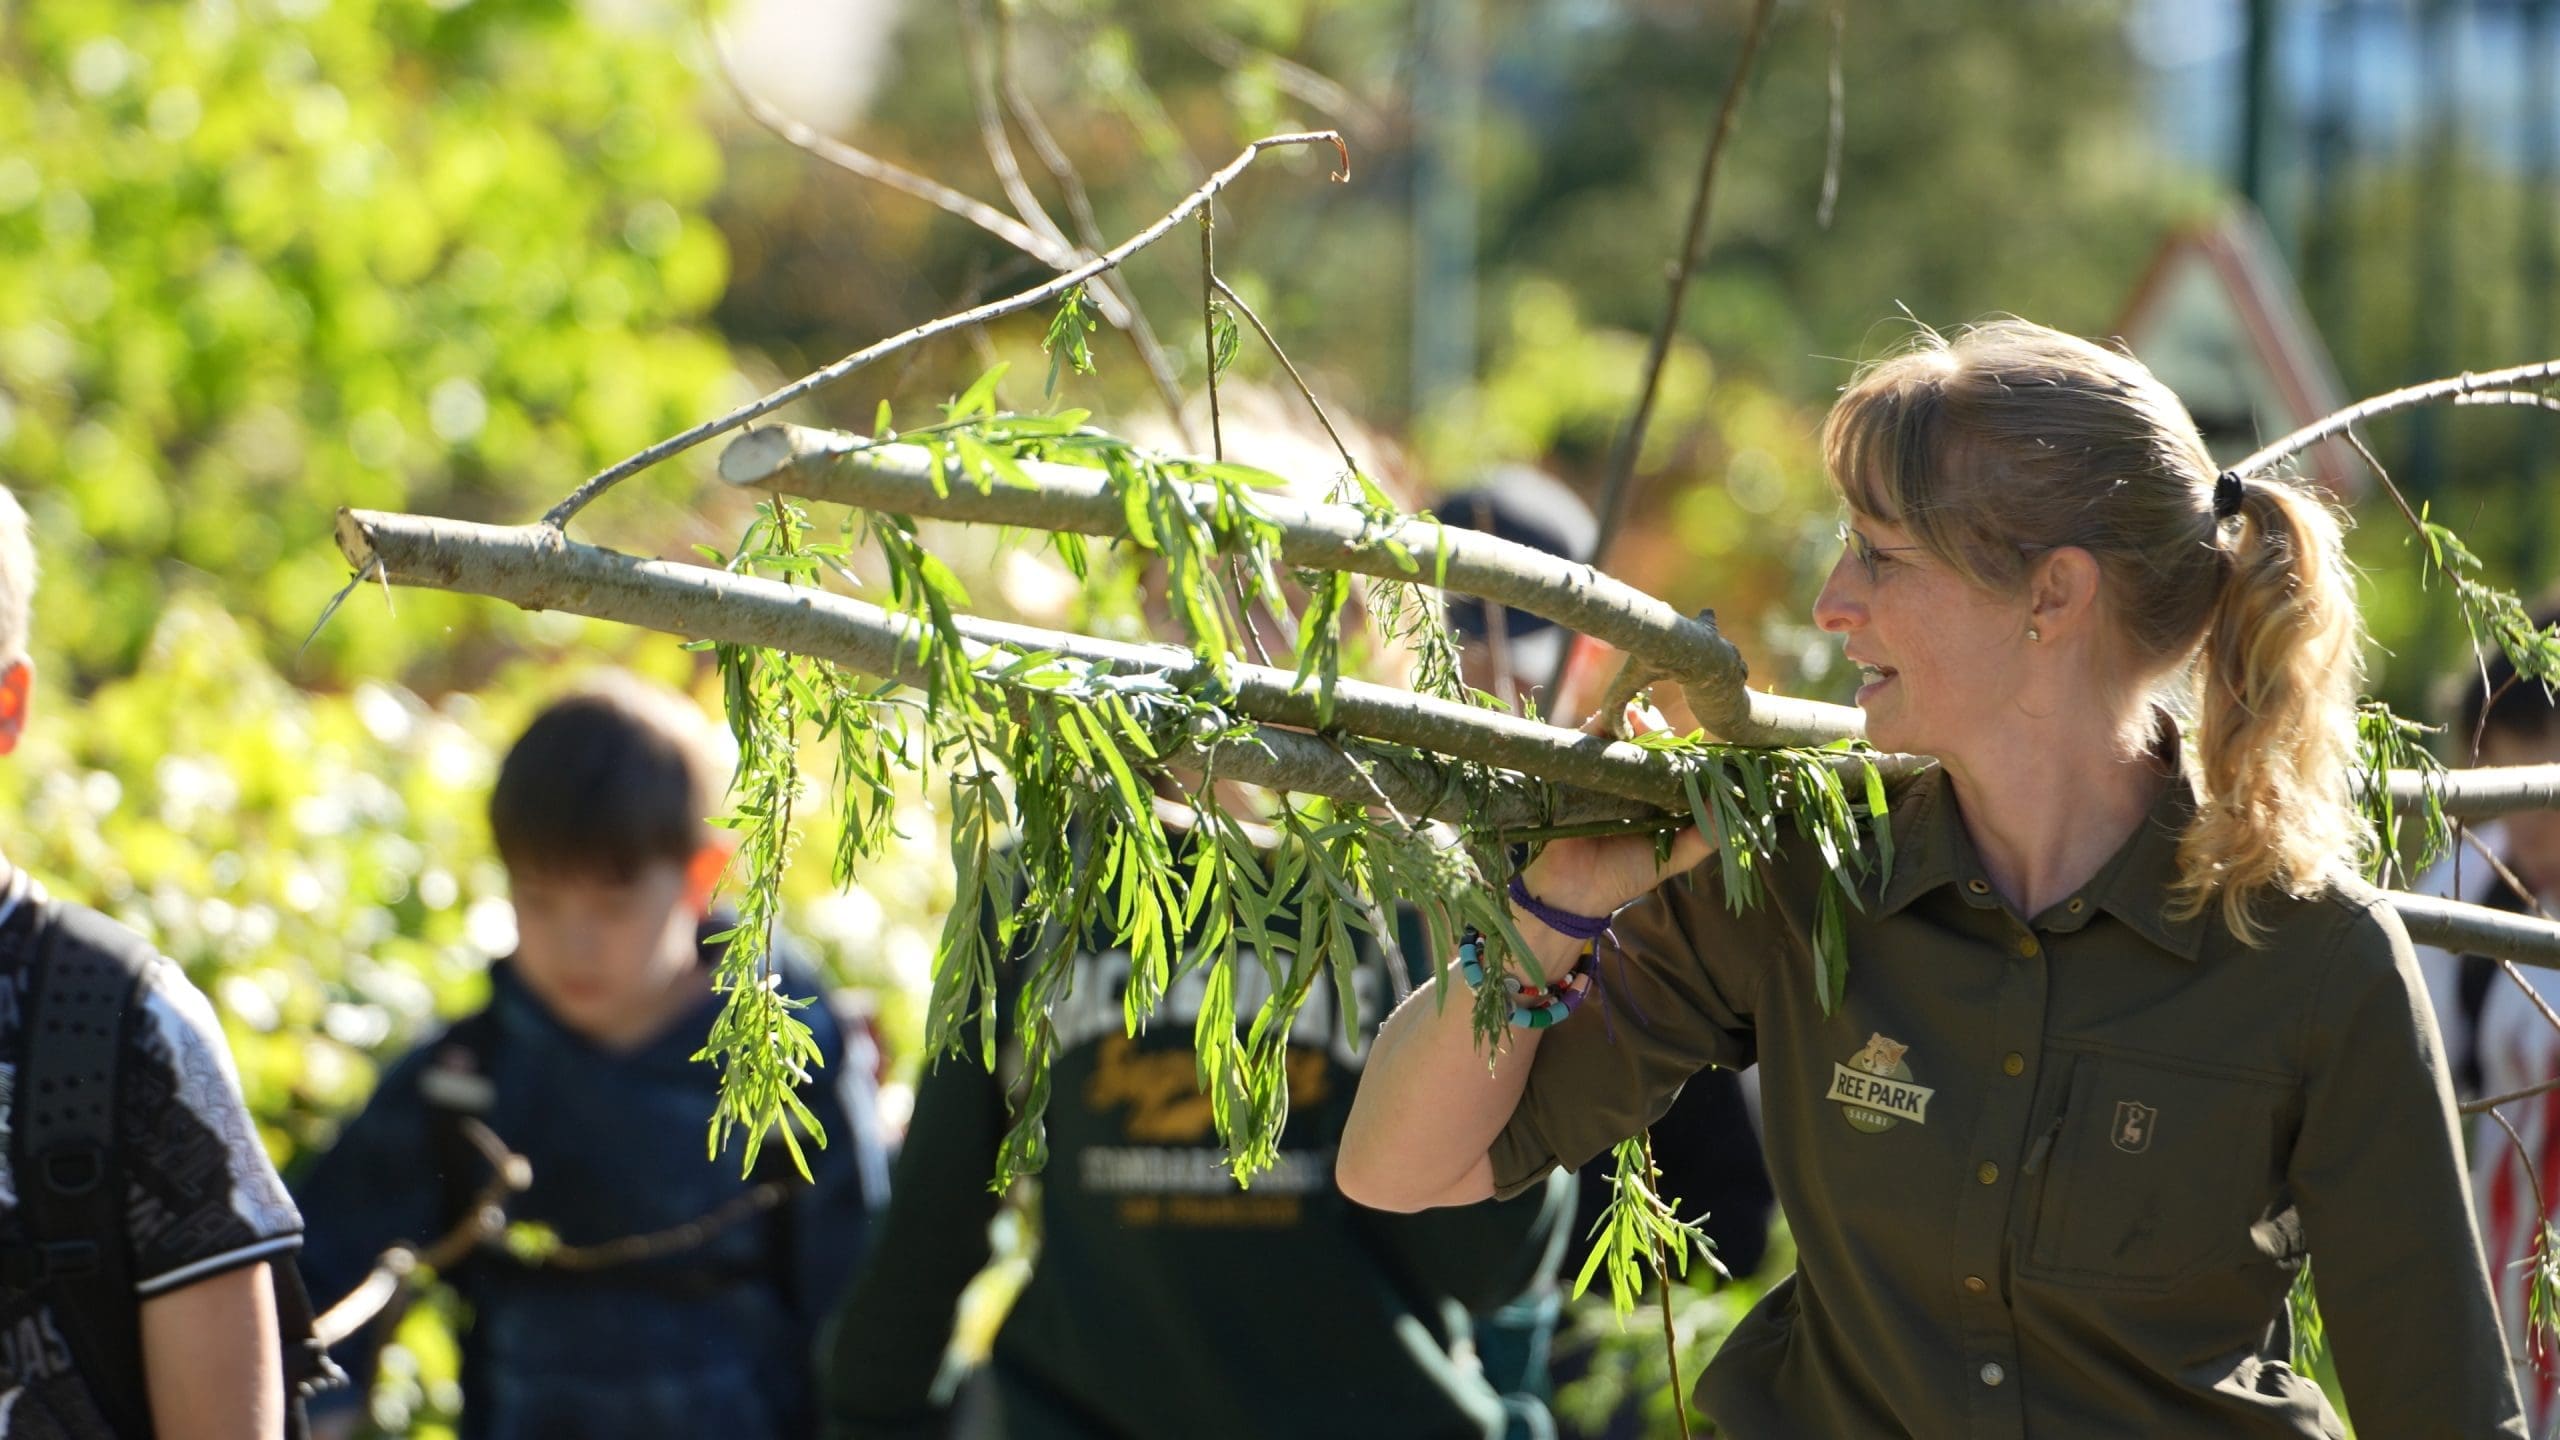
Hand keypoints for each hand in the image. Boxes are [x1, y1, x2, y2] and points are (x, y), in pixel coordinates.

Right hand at [1518, 698, 1715, 932]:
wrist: (1573, 893)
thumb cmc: (1622, 877)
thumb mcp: (1670, 859)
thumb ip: (1702, 839)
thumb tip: (1727, 809)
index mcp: (1652, 799)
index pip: (1670, 763)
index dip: (1679, 748)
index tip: (1686, 739)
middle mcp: (1626, 784)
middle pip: (1642, 743)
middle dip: (1651, 728)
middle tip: (1653, 725)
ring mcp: (1599, 778)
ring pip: (1615, 737)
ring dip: (1624, 721)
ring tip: (1632, 718)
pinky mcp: (1571, 775)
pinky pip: (1583, 745)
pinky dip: (1595, 728)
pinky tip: (1606, 722)